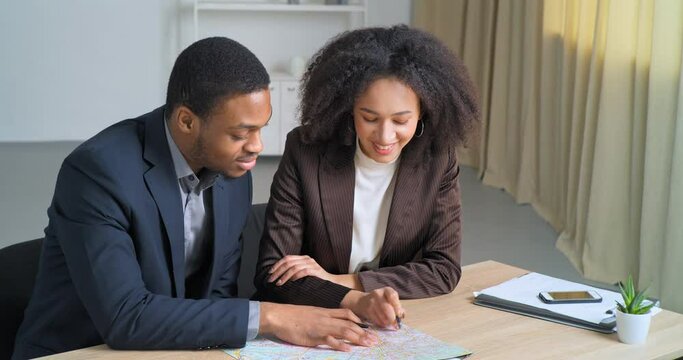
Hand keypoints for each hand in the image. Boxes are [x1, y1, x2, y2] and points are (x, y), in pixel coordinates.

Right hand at [259, 302, 378, 350]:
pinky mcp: (314, 335)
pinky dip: (339, 344)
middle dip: (364, 332)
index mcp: (326, 312)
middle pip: (350, 324)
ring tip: (368, 344)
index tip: (369, 328)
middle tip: (375, 341)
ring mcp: (321, 326)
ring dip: (358, 338)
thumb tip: (331, 323)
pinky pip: (329, 339)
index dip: (360, 320)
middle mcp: (326, 318)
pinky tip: (348, 349)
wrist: (279, 315)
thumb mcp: (311, 313)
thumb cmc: (293, 316)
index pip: (347, 314)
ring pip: (344, 330)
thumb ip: (322, 317)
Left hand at [268, 255, 332, 284]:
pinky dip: (295, 277)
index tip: (270, 273)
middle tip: (271, 279)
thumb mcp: (304, 273)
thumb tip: (278, 276)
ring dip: (284, 276)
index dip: (277, 265)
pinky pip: (303, 272)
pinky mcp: (316, 271)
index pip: (287, 258)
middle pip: (288, 262)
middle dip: (278, 271)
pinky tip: (290, 282)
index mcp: (303, 258)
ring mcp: (312, 264)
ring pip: (294, 267)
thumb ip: (294, 272)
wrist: (332, 283)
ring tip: (278, 283)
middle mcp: (307, 259)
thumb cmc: (316, 280)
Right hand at [340, 287, 404, 328]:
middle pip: (386, 307)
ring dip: (387, 322)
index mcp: (387, 290)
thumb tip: (402, 316)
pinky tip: (382, 323)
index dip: (397, 306)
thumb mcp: (391, 301)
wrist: (364, 302)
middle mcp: (378, 294)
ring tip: (388, 323)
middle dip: (392, 317)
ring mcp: (371, 301)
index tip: (399, 315)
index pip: (392, 296)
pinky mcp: (367, 310)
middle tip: (394, 323)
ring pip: (381, 315)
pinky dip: (381, 323)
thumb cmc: (382, 302)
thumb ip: (398, 307)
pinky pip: (376, 319)